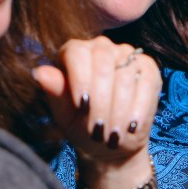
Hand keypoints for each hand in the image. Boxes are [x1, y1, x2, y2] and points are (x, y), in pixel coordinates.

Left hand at [32, 37, 160, 188]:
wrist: (110, 141)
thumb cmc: (81, 124)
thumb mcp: (64, 114)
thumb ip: (55, 92)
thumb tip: (39, 72)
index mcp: (74, 52)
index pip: (77, 53)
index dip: (80, 79)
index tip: (82, 107)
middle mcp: (101, 47)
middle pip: (103, 62)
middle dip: (101, 100)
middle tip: (98, 129)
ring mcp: (127, 55)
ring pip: (125, 75)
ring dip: (119, 110)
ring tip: (112, 134)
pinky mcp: (148, 68)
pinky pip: (146, 82)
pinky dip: (139, 108)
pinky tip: (131, 127)